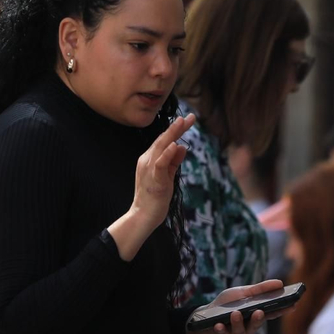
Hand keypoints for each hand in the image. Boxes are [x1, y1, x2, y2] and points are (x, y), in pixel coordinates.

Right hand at [130, 113, 195, 232]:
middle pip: (163, 140)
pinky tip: (174, 145)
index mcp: (150, 159)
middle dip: (177, 127)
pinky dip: (166, 154)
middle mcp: (147, 160)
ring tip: (182, 122)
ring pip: (160, 147)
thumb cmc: (155, 197)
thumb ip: (173, 162)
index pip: (164, 141)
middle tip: (190, 117)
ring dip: (172, 134)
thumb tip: (182, 147)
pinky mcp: (154, 180)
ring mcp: (149, 169)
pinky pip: (159, 164)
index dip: (176, 129)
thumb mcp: (167, 176)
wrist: (143, 216)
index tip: (188, 120)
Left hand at [184, 279, 284, 333]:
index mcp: (256, 313)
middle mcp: (250, 325)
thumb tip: (280, 282)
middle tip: (259, 312)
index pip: (273, 312)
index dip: (284, 310)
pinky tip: (218, 324)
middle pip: (257, 324)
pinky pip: (223, 333)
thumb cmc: (228, 303)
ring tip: (235, 314)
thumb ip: (260, 289)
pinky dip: (221, 329)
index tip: (293, 305)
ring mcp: (237, 331)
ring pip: (241, 330)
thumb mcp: (242, 292)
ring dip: (238, 322)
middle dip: (258, 319)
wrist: (206, 313)